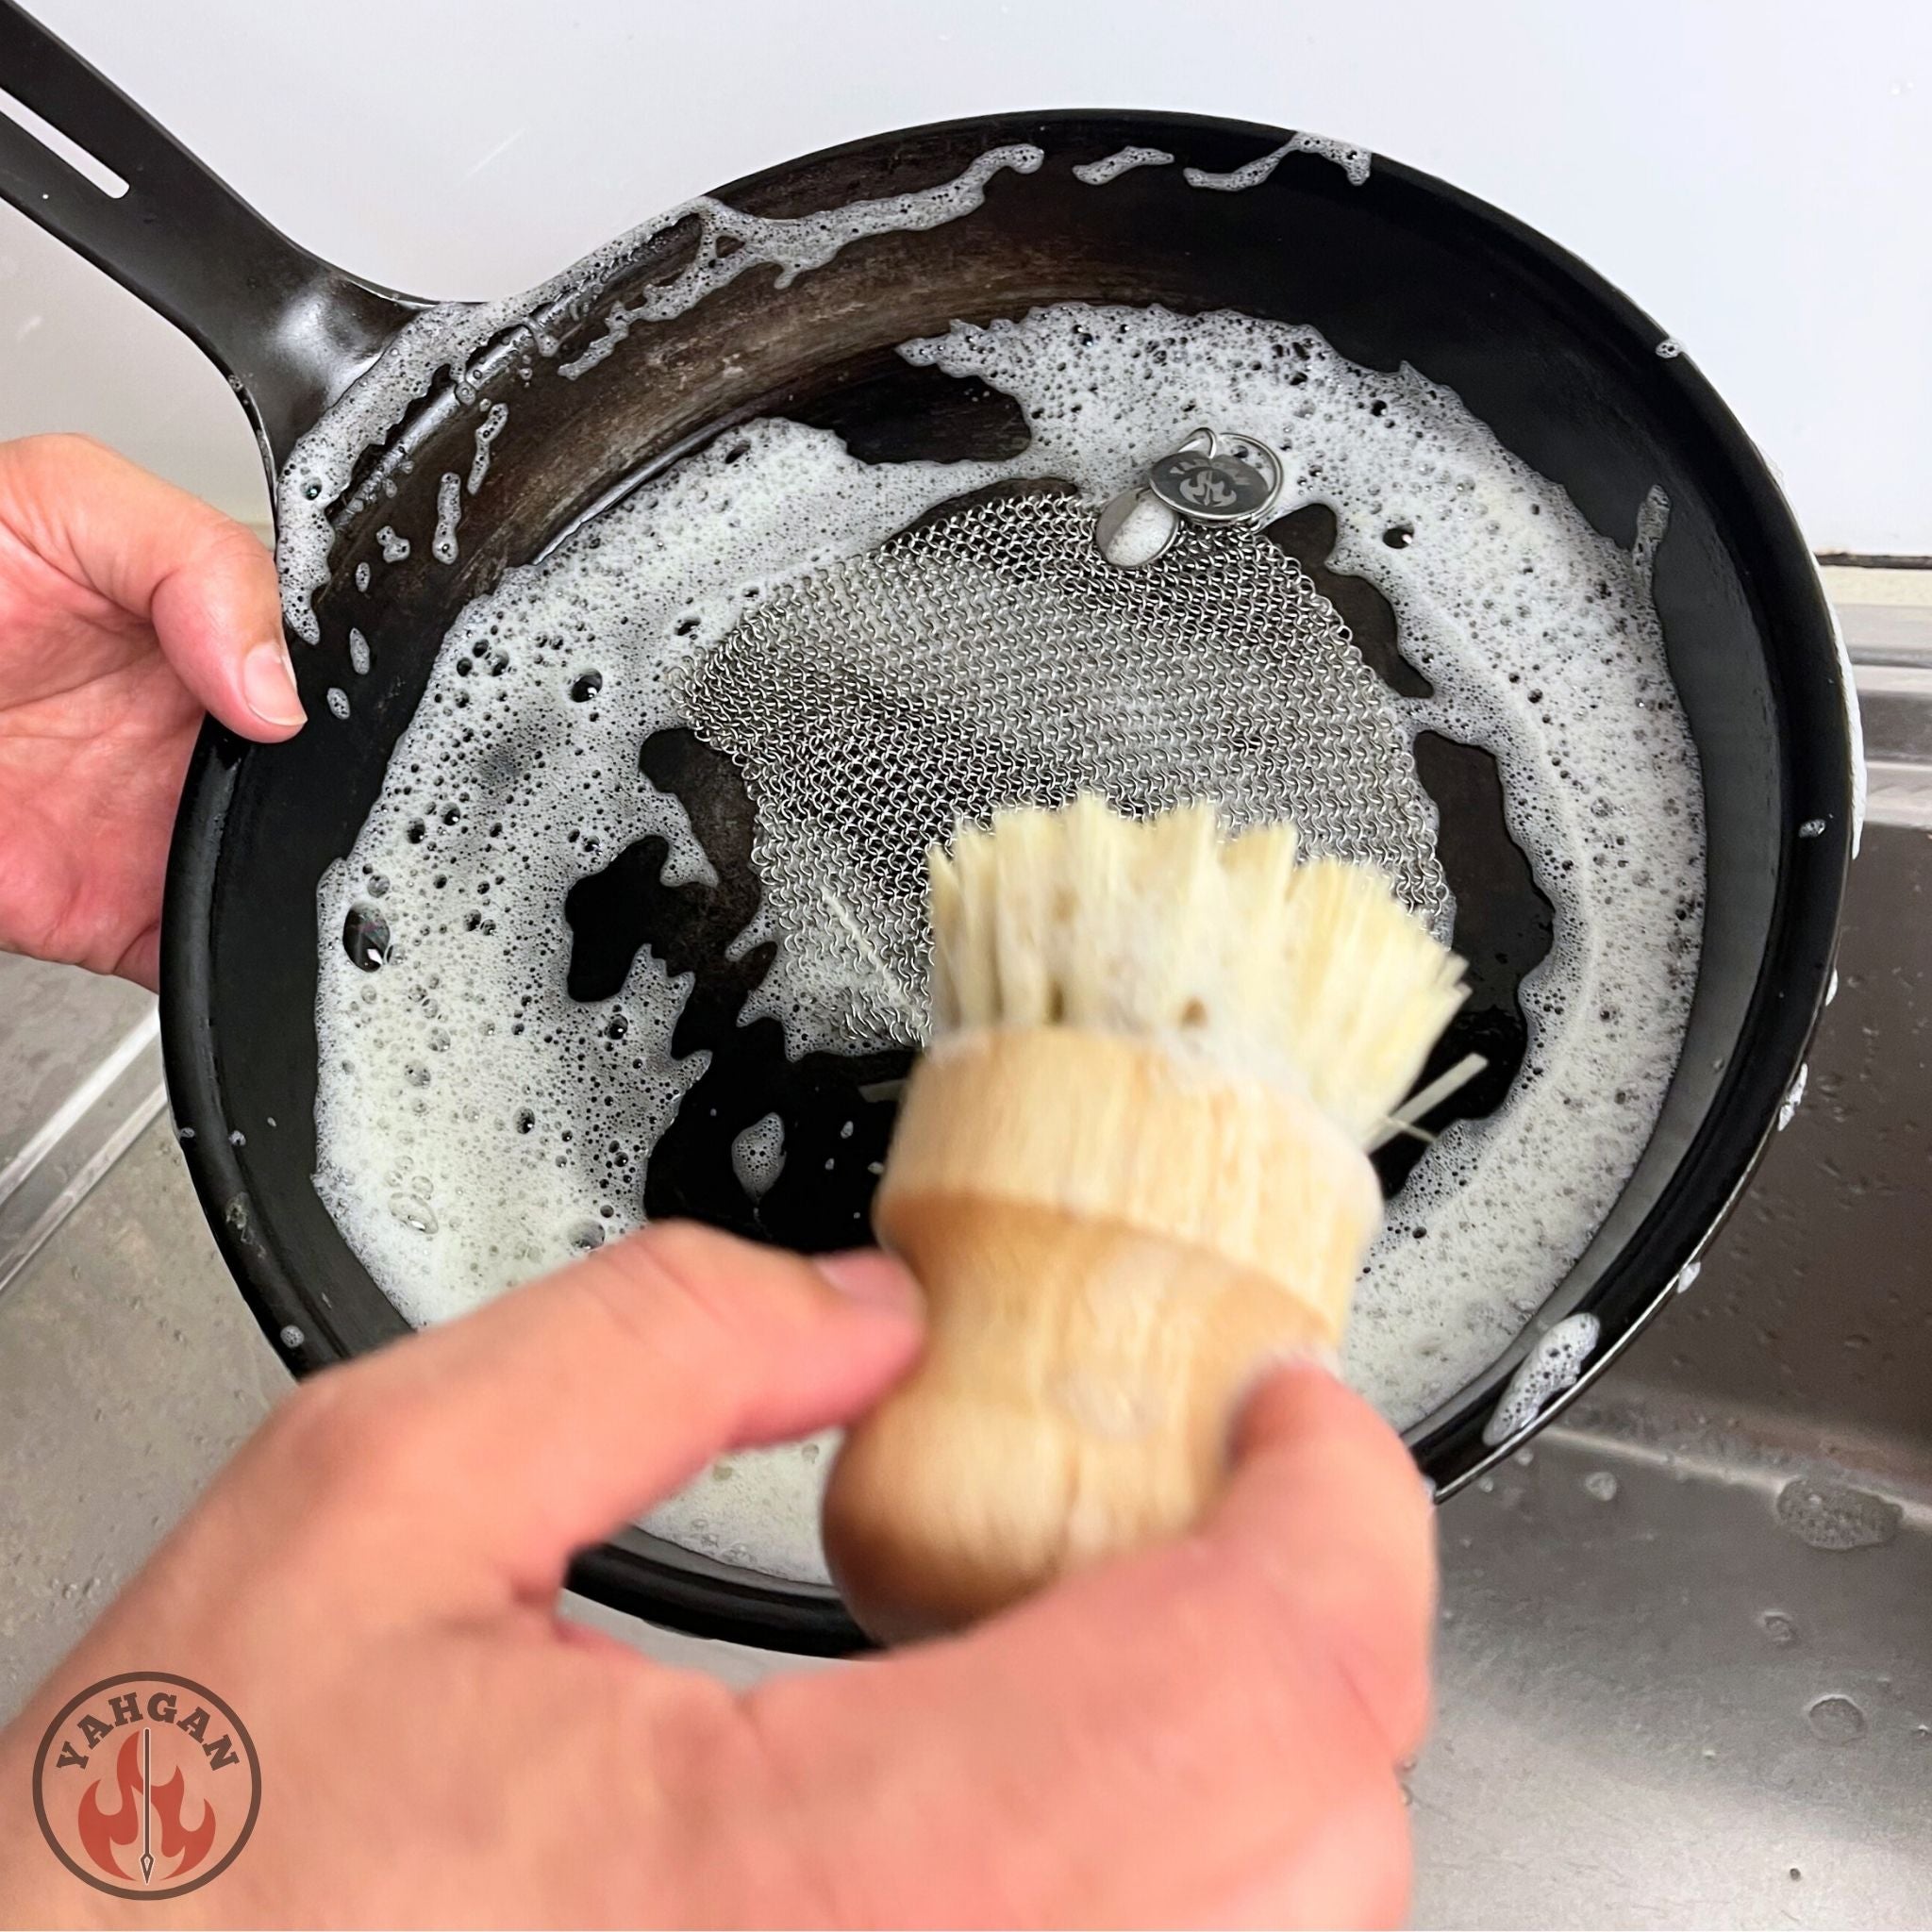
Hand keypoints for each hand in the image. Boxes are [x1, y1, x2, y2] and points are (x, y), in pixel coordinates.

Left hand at [0, 434, 302, 986]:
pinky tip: (222, 919)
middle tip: (275, 781)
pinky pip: (211, 955)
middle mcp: (202, 736)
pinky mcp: (127, 917)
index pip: (325, 667)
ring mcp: (167, 830)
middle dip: (346, 794)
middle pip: (326, 784)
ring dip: (298, 879)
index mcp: (212, 634)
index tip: (286, 710)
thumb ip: (194, 564)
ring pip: (287, 876)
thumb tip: (277, 686)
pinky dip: (241, 964)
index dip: (346, 693)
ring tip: (235, 838)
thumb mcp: (61, 500)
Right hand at [0, 1225, 1431, 1927]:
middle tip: (1197, 1493)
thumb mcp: (368, 1511)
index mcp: (806, 1894)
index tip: (1295, 1404)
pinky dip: (1175, 1883)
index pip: (1252, 1692)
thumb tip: (872, 1315)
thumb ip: (651, 1348)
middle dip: (1308, 1628)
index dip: (1336, 1506)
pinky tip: (1037, 1785)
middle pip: (1326, 1855)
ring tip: (1097, 1628)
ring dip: (1253, 1761)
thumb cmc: (180, 1886)